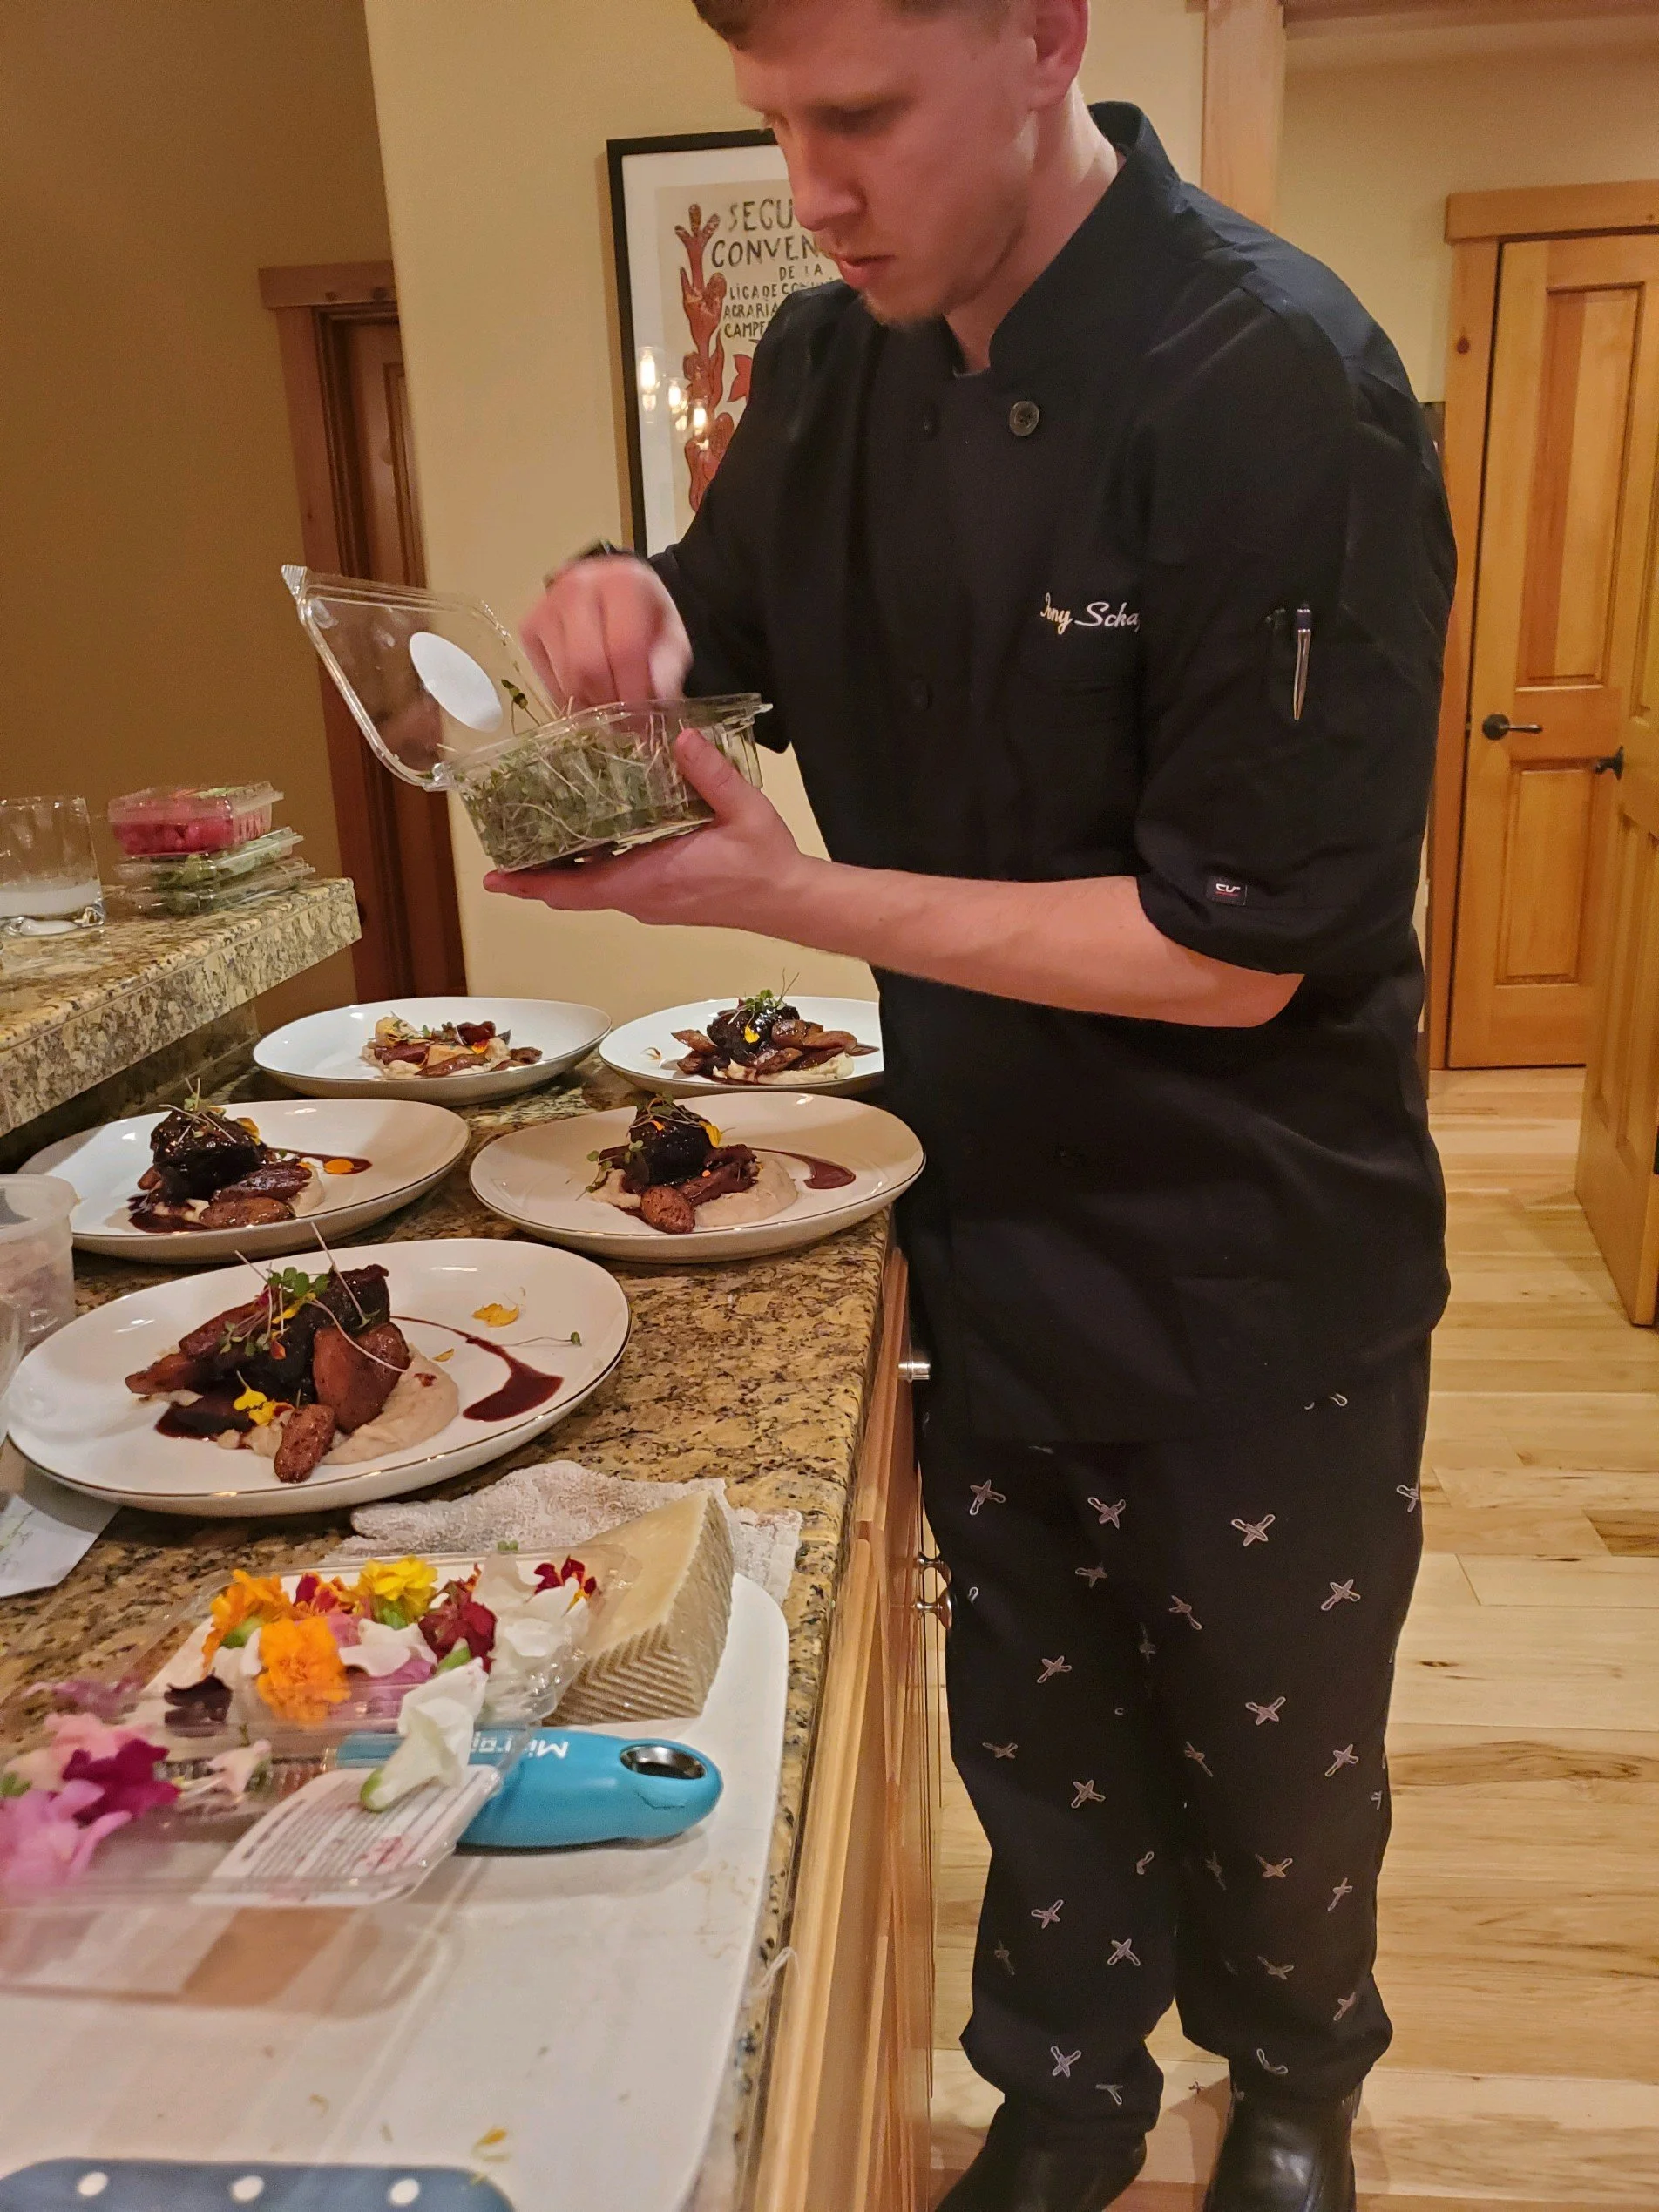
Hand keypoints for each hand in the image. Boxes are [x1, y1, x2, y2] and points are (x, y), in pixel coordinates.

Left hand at [483, 728, 816, 930]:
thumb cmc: (766, 861)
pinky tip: (579, 845)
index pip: (580, 889)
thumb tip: (681, 736)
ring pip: (589, 892)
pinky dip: (585, 872)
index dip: (535, 885)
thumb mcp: (744, 811)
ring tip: (528, 845)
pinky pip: (609, 888)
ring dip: (558, 875)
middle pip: (573, 893)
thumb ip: (712, 775)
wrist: (789, 901)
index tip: (498, 878)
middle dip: (534, 878)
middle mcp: (642, 897)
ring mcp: (649, 901)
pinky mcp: (659, 897)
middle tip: (499, 856)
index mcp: (652, 878)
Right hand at [520, 556, 690, 706]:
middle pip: (588, 666)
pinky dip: (569, 700)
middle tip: (624, 722)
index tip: (644, 721)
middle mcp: (578, 587)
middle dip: (609, 703)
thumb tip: (656, 698)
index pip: (624, 650)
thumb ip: (667, 667)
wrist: (613, 593)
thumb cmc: (645, 616)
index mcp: (622, 583)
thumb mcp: (671, 637)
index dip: (634, 693)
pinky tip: (587, 695)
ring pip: (566, 678)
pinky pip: (548, 682)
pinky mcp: (529, 627)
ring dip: (589, 706)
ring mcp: (547, 606)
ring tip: (609, 710)